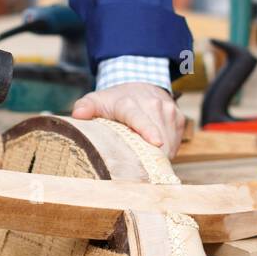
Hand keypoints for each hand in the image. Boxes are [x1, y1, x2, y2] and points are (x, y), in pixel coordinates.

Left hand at [70, 83, 185, 158]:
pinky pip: (176, 142)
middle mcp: (152, 105)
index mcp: (129, 104)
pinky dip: (167, 150)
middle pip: (157, 138)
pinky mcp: (178, 118)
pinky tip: (154, 147)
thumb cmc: (116, 100)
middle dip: (149, 156)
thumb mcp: (97, 100)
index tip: (156, 143)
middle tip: (138, 169)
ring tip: (144, 155)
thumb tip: (77, 114)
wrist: (140, 85)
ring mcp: (168, 111)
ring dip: (158, 155)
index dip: (148, 131)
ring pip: (168, 143)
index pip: (139, 118)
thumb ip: (86, 106)